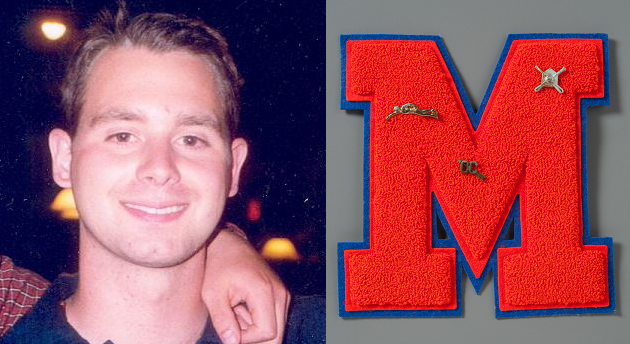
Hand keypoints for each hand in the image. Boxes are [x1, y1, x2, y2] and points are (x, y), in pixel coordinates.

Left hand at [203, 224, 289, 343]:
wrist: (229, 244)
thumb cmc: (217, 266)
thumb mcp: (212, 294)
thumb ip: (222, 321)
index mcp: (265, 291)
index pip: (267, 332)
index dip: (246, 339)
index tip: (229, 327)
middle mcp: (280, 293)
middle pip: (277, 336)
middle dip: (253, 338)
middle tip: (233, 321)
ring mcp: (283, 294)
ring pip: (276, 330)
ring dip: (254, 330)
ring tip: (236, 311)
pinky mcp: (280, 295)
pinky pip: (274, 321)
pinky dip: (258, 322)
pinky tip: (242, 308)